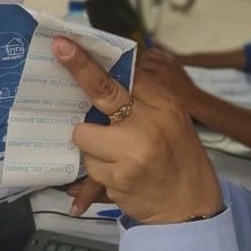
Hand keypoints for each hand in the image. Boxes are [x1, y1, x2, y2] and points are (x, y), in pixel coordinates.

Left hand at [53, 37, 222, 224]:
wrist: (191, 208)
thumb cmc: (178, 160)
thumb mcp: (171, 122)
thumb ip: (142, 100)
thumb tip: (101, 73)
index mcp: (164, 104)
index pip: (125, 72)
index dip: (92, 58)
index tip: (67, 42)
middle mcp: (151, 122)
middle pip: (102, 89)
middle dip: (78, 67)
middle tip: (59, 47)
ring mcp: (134, 149)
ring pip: (84, 135)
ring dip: (91, 147)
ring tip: (116, 159)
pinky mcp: (120, 176)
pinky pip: (88, 165)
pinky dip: (97, 171)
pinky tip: (119, 176)